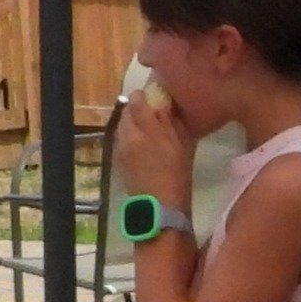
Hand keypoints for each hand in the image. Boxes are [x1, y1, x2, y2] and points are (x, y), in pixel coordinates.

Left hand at [115, 87, 193, 207]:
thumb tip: (164, 103)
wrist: (160, 204)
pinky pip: (121, 140)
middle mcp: (129, 134)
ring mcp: (120, 147)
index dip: (144, 96)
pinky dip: (129, 138)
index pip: (138, 101)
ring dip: (131, 124)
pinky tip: (141, 147)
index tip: (153, 97)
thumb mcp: (183, 144)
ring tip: (146, 131)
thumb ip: (172, 121)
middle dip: (136, 110)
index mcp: (148, 128)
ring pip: (122, 126)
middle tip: (150, 114)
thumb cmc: (178, 174)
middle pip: (126, 112)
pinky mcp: (117, 159)